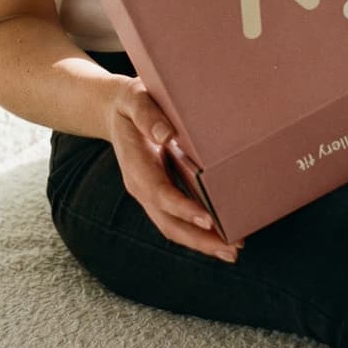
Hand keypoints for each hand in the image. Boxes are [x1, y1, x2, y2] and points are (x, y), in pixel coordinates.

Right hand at [104, 75, 243, 262]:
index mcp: (135, 164)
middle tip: (233, 248)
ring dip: (201, 242)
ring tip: (232, 249)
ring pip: (172, 227)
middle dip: (199, 239)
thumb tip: (166, 134)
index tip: (207, 218)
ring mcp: (148, 193)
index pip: (160, 192)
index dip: (183, 207)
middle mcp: (140, 186)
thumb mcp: (135, 98)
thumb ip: (147, 114)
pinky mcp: (157, 193)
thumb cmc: (131, 102)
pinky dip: (196, 231)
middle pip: (168, 222)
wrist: (113, 111)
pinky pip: (176, 218)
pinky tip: (219, 235)